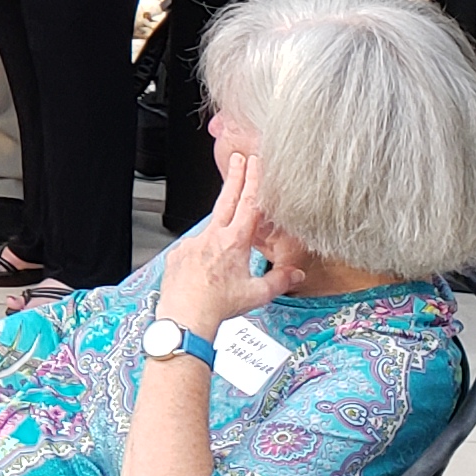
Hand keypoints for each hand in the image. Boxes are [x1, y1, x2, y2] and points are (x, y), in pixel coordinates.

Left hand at [160, 150, 289, 333]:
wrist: (185, 317)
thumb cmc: (219, 306)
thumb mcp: (257, 294)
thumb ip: (280, 280)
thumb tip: (297, 274)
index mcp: (234, 242)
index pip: (248, 204)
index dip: (253, 180)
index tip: (254, 162)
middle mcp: (211, 237)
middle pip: (226, 200)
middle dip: (234, 177)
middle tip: (238, 158)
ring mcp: (193, 243)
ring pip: (210, 227)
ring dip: (220, 223)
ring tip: (227, 240)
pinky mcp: (178, 253)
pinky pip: (194, 246)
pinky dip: (203, 251)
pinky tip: (207, 266)